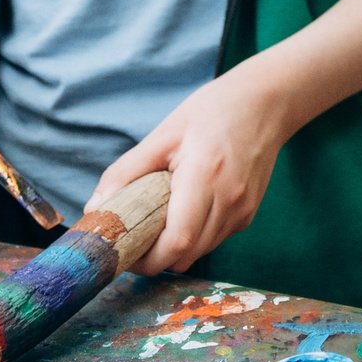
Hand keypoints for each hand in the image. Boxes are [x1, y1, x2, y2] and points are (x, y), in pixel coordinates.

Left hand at [91, 66, 295, 275]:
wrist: (267, 102)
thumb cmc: (213, 111)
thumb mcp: (163, 135)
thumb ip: (126, 173)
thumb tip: (95, 208)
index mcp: (206, 176)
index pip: (178, 241)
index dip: (148, 259)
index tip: (124, 252)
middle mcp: (230, 200)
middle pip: (187, 255)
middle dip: (156, 257)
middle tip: (133, 238)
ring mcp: (244, 210)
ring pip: (200, 252)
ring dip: (175, 248)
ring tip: (156, 222)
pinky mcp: (249, 213)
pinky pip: (214, 239)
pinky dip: (193, 237)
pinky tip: (183, 212)